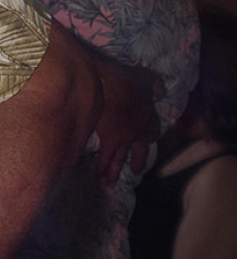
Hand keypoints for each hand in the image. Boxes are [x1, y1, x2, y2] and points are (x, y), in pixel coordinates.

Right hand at [89, 55, 159, 184]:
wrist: (101, 83)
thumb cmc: (120, 77)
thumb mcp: (143, 75)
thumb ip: (154, 82)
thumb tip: (161, 90)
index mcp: (148, 114)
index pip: (153, 130)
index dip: (150, 136)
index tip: (148, 140)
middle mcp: (140, 130)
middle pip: (141, 151)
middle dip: (137, 161)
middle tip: (135, 171)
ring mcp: (125, 137)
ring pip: (121, 158)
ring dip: (116, 171)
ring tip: (111, 183)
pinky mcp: (110, 139)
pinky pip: (106, 157)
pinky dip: (102, 167)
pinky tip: (98, 176)